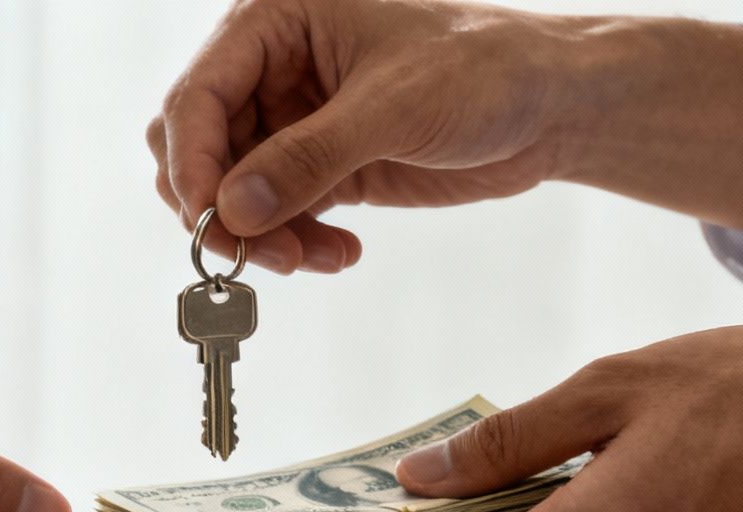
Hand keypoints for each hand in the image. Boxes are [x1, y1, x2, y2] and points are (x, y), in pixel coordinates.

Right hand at [150, 0, 742, 272]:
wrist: (549, 104)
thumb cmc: (484, 70)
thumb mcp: (393, 108)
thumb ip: (307, 157)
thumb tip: (231, 209)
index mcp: (277, 20)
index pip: (197, 96)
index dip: (193, 164)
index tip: (211, 223)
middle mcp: (273, 66)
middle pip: (199, 149)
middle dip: (222, 208)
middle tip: (263, 253)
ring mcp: (293, 119)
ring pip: (232, 192)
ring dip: (262, 236)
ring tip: (310, 258)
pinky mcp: (319, 164)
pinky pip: (274, 215)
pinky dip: (293, 243)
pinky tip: (338, 254)